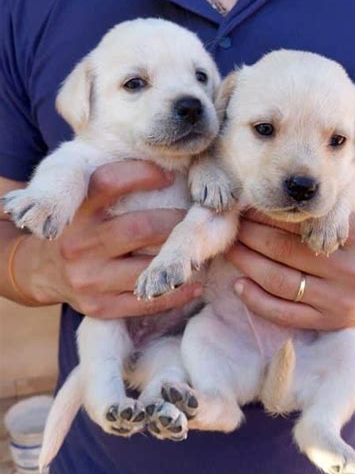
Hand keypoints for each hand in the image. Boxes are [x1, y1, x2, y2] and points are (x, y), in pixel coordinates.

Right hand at [13, 161, 200, 317]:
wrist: (38, 271)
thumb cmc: (74, 228)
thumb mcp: (79, 201)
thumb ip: (110, 185)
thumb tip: (164, 165)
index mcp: (75, 212)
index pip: (109, 183)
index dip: (143, 175)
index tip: (169, 176)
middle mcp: (78, 244)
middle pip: (139, 228)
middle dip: (173, 222)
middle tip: (192, 218)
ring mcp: (88, 280)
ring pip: (146, 268)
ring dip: (177, 258)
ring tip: (196, 249)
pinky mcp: (99, 307)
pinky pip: (146, 303)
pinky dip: (176, 294)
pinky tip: (194, 285)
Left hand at [227, 203, 354, 330]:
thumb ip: (333, 199)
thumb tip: (288, 183)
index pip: (301, 222)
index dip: (268, 214)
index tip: (248, 206)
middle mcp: (351, 269)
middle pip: (284, 250)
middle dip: (250, 235)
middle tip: (232, 225)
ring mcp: (339, 300)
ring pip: (280, 281)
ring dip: (247, 264)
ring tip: (231, 249)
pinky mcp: (330, 322)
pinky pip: (285, 314)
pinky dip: (257, 301)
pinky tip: (240, 285)